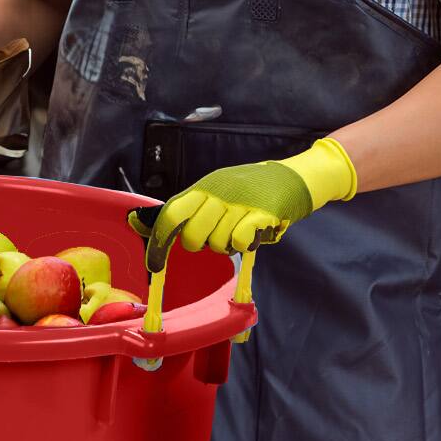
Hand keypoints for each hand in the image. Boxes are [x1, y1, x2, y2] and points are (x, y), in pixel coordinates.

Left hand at [127, 137, 357, 273]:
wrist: (295, 178)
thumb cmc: (252, 189)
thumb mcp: (218, 191)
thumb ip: (188, 208)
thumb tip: (144, 225)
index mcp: (206, 186)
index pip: (172, 213)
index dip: (159, 241)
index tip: (154, 263)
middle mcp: (220, 192)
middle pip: (193, 235)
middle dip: (201, 245)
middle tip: (214, 238)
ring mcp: (241, 202)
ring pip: (217, 242)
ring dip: (227, 246)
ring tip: (239, 231)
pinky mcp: (262, 213)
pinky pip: (240, 240)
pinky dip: (244, 243)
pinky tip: (253, 233)